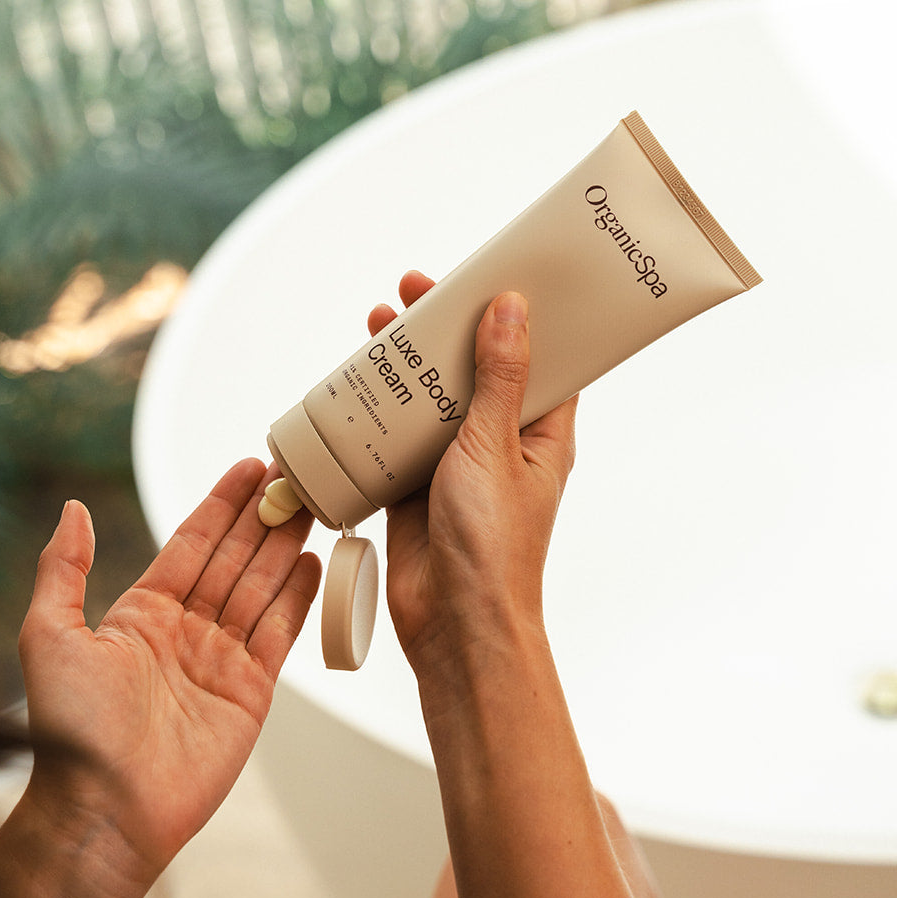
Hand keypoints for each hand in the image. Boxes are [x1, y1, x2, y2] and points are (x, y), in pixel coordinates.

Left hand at [17, 458, 319, 881]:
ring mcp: (221, 661)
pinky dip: (300, 597)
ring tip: (314, 503)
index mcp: (141, 615)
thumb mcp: (49, 634)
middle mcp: (185, 632)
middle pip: (235, 560)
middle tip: (295, 475)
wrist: (103, 809)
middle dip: (263, 517)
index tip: (250, 468)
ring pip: (262, 588)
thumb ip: (63, 567)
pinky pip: (280, 633)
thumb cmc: (69, 730)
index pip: (191, 544)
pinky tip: (316, 561)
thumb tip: (73, 508)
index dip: (222, 505)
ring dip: (286, 546)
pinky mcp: (251, 693)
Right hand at [367, 273, 576, 684]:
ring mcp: (456, 465)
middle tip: (415, 290)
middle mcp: (500, 443)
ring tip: (378, 324)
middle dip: (447, 328)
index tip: (489, 274)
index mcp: (541, 433)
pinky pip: (396, 436)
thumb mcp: (495, 447)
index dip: (515, 312)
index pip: (538, 356)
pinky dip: (377, 410)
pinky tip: (355, 382)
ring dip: (407, 364)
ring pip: (431, 399)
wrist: (454, 623)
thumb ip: (500, 378)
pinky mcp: (415, 487)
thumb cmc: (493, 545)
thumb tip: (512, 308)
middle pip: (475, 369)